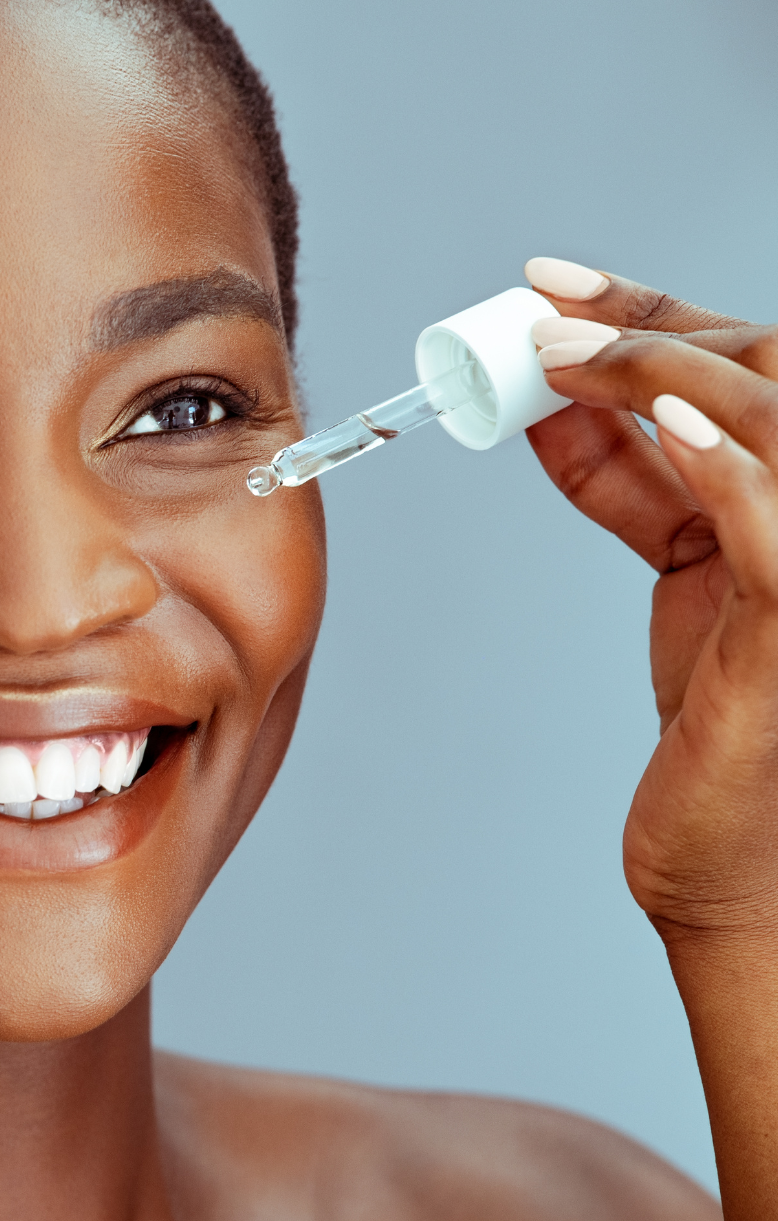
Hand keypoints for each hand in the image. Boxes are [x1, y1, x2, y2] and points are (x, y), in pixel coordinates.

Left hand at [523, 257, 777, 943]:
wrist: (739, 865)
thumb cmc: (726, 721)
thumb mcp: (683, 569)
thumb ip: (634, 476)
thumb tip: (556, 394)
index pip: (751, 364)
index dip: (657, 311)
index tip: (551, 284)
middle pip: (767, 370)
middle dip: (650, 323)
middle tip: (537, 304)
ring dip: (666, 369)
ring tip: (559, 351)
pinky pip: (776, 528)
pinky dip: (728, 463)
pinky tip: (671, 418)